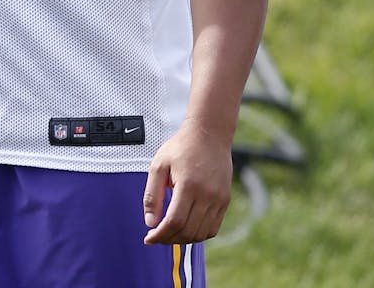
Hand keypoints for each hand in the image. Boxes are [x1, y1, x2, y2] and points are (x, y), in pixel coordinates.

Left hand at [142, 121, 232, 244]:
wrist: (210, 133)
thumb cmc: (182, 147)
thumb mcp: (159, 165)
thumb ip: (152, 195)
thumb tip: (150, 222)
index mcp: (189, 184)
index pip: (175, 222)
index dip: (160, 235)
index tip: (149, 238)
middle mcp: (207, 194)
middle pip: (188, 231)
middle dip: (168, 239)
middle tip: (157, 236)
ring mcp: (219, 198)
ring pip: (201, 233)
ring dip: (183, 239)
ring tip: (170, 233)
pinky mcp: (225, 200)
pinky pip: (213, 228)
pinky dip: (198, 234)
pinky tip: (186, 228)